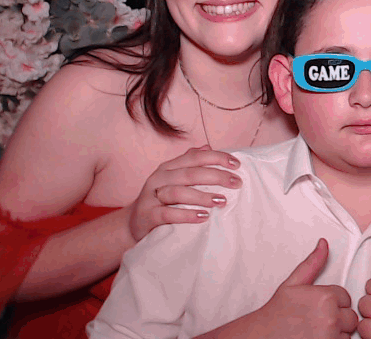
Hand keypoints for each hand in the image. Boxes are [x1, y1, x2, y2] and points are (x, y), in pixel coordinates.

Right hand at [126, 145, 240, 242]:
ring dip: (203, 196)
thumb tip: (208, 146)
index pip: (195, 157)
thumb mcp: (174, 179)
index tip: (237, 164)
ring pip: (178, 192)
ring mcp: (152, 197)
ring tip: (222, 201)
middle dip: (216, 176)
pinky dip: (187, 215)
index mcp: (169, 167)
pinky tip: (203, 217)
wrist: (133, 223)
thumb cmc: (160, 200)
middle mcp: (159, 178)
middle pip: (190, 173)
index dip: (217, 158)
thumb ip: (189, 163)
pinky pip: (167, 214)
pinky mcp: (148, 215)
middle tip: (236, 183)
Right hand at [243, 239, 358, 338]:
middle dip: (338, 319)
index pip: (346, 297)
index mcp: (325, 297)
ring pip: (348, 333)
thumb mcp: (293, 284)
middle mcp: (330, 317)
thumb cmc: (276, 313)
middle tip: (317, 321)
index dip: (333, 303)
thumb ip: (313, 263)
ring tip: (316, 331)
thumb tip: (324, 243)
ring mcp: (330, 336)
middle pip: (350, 317)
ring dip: (337, 333)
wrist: (262, 337)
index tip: (317, 308)